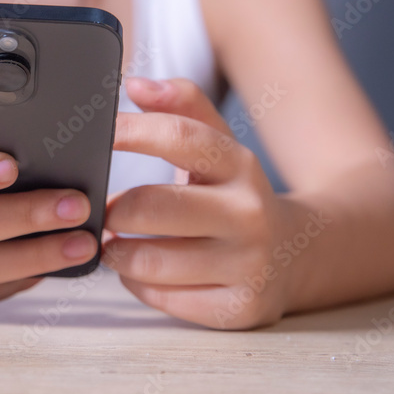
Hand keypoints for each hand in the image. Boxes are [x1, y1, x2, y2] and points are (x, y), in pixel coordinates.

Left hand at [102, 77, 291, 328]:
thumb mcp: (220, 144)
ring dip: (117, 252)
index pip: (179, 138)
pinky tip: (142, 272)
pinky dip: (138, 284)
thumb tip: (134, 84)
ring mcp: (247, 264)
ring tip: (114, 242)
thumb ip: (181, 106)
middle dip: (113, 210)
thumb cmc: (236, 193)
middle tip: (101, 211)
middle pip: (153, 207)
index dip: (129, 132)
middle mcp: (249, 213)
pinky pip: (161, 299)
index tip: (94, 135)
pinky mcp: (238, 308)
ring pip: (150, 261)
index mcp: (240, 164)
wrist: (298, 253)